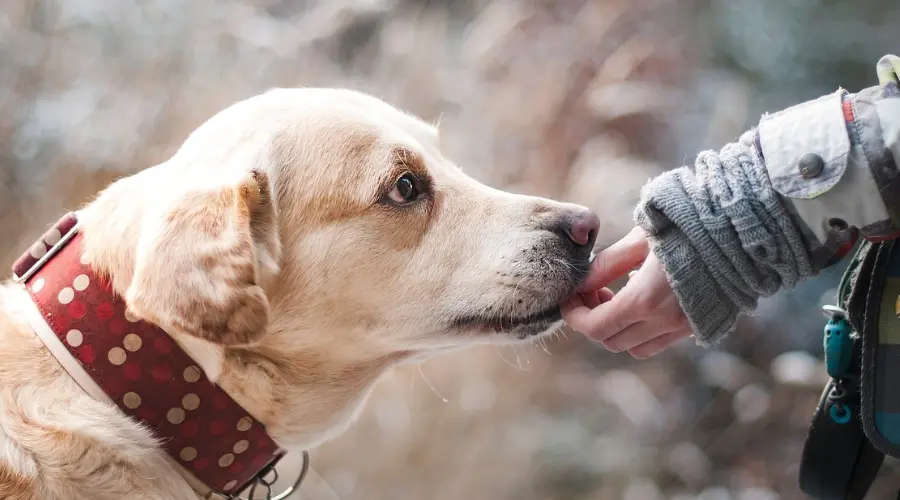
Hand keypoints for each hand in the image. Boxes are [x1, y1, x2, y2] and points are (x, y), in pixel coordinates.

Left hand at [562, 227, 691, 357]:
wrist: (742, 230)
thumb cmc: (687, 225)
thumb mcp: (640, 239)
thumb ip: (607, 265)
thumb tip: (581, 283)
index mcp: (645, 299)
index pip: (595, 327)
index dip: (574, 316)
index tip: (569, 298)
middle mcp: (665, 321)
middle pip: (611, 341)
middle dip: (592, 320)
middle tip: (592, 291)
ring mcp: (684, 327)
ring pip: (634, 347)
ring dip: (617, 329)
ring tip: (615, 296)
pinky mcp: (698, 326)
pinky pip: (659, 341)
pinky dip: (641, 330)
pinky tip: (643, 299)